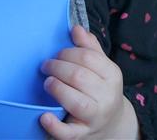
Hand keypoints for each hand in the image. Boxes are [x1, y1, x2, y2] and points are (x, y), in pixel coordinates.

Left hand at [39, 25, 138, 139]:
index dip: (67, 53)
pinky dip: (54, 126)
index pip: (87, 57)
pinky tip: (44, 116)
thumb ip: (89, 47)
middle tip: (46, 67)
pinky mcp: (82, 134)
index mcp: (112, 75)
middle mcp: (107, 96)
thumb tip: (76, 28)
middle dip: (57, 67)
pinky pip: (68, 133)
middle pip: (79, 76)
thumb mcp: (101, 68)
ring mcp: (96, 117)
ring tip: (47, 84)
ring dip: (57, 89)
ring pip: (76, 102)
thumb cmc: (100, 90)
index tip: (56, 54)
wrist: (112, 125)